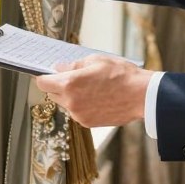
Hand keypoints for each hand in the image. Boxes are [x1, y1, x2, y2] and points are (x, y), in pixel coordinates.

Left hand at [35, 56, 150, 127]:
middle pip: (53, 94)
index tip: (48, 73)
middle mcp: (70, 102)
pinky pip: (77, 112)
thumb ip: (73, 65)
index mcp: (69, 84)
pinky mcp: (88, 123)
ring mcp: (78, 115)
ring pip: (66, 104)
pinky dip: (82, 105)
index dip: (44, 76)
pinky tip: (97, 98)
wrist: (141, 96)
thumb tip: (59, 68)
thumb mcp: (96, 60)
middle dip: (59, 86)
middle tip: (74, 78)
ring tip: (91, 88)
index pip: (43, 82)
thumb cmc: (120, 74)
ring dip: (71, 96)